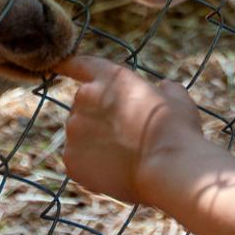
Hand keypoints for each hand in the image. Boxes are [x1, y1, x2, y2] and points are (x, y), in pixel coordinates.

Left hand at [59, 55, 203, 205]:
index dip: (70, 65)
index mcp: (110, 76)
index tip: (58, 65)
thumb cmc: (175, 128)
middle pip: (84, 104)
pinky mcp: (71, 160)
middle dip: (98, 115)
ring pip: (80, 133)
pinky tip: (116, 170)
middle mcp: (85, 98)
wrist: (168, 167)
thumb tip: (163, 88)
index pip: (80, 64)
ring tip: (125, 155)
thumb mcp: (176, 97)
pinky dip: (92, 164)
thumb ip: (163, 89)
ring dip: (95, 140)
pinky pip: (78, 159)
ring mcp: (74, 130)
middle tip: (126, 132)